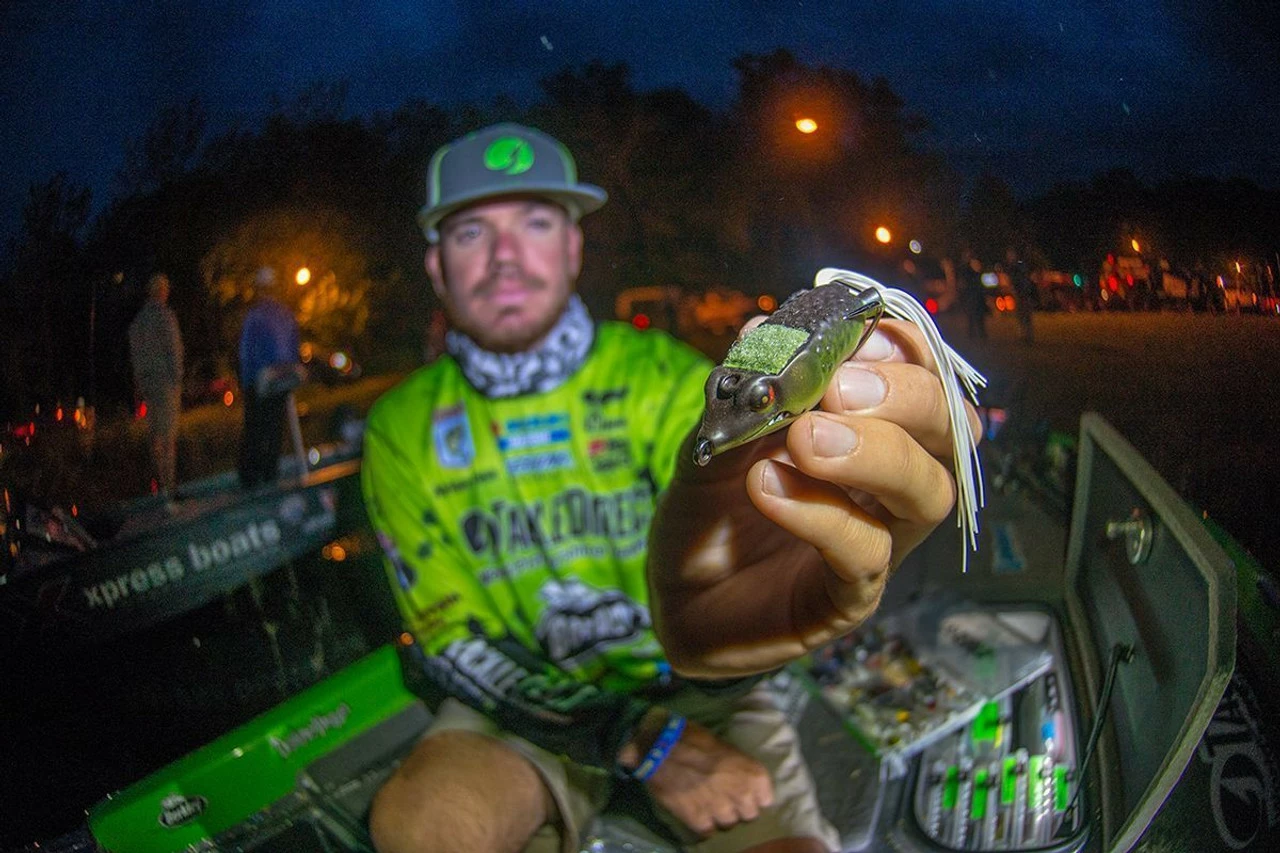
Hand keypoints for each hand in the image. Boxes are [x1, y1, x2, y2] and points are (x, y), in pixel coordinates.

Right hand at [643, 718, 773, 836]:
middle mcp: (742, 794)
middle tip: (726, 799)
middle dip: (739, 808)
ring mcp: (721, 809)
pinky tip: (698, 813)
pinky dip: (704, 824)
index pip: (765, 799)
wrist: (660, 746)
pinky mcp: (698, 820)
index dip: (753, 796)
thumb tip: (737, 778)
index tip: (743, 792)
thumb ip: (737, 768)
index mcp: (753, 773)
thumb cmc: (693, 737)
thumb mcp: (724, 746)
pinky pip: (709, 831)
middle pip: (749, 815)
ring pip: (730, 824)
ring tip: (710, 806)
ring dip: (721, 816)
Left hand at [648, 319, 980, 676]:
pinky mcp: (851, 595)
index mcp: (867, 428)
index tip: (857, 338)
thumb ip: (743, 389)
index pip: (923, 374)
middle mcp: (889, 482)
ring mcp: (878, 539)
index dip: (902, 349)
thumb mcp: (716, 437)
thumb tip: (762, 327)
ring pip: (928, 491)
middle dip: (905, 395)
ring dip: (874, 451)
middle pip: (948, 428)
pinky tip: (768, 489)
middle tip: (836, 389)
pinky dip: (820, 513)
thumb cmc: (708, 513)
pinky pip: (866, 552)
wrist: (674, 596)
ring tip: (803, 440)